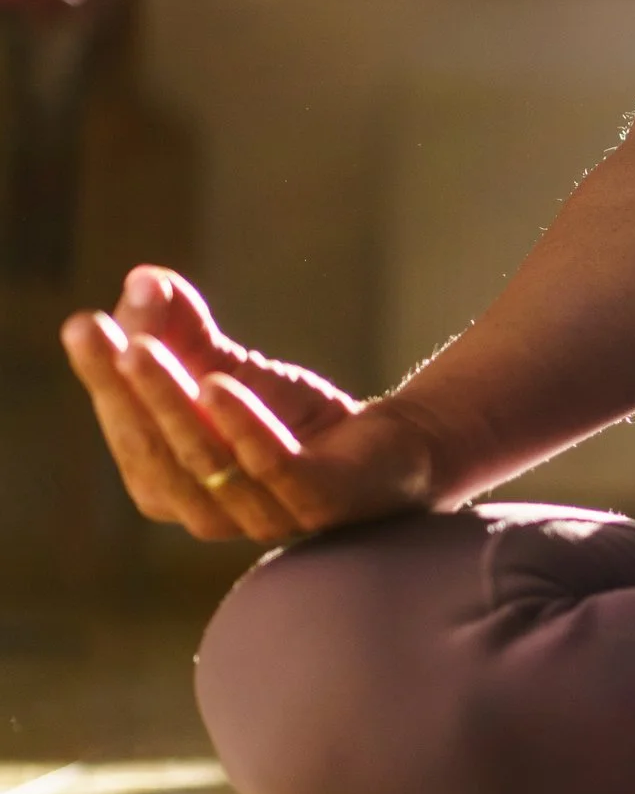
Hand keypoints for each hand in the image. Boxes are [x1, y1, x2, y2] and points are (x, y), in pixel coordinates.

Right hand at [61, 265, 440, 543]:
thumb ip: (182, 332)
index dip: (102, 379)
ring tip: (143, 348)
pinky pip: (273, 466)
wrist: (394, 447)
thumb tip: (143, 279)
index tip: (81, 322)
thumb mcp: (228, 370)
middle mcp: (206, 512)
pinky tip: (218, 384)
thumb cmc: (296, 418)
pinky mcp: (320, 501)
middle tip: (98, 330)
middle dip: (124, 387)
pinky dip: (243, 425)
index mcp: (170, 486)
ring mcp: (263, 514)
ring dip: (170, 400)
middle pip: (156, 447)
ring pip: (206, 457)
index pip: (127, 430)